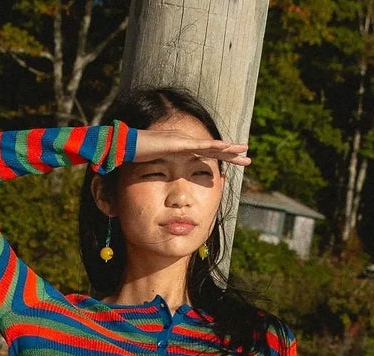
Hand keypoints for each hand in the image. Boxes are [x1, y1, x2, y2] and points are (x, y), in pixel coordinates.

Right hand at [131, 127, 250, 168]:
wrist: (125, 147)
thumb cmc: (136, 158)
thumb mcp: (154, 171)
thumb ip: (163, 177)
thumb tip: (166, 196)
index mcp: (183, 151)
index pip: (207, 156)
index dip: (223, 159)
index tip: (237, 163)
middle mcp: (186, 144)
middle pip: (214, 149)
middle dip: (232, 153)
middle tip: (249, 157)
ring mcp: (183, 142)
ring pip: (211, 146)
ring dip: (229, 148)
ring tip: (244, 150)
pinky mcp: (179, 143)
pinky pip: (199, 146)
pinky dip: (214, 146)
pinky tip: (227, 147)